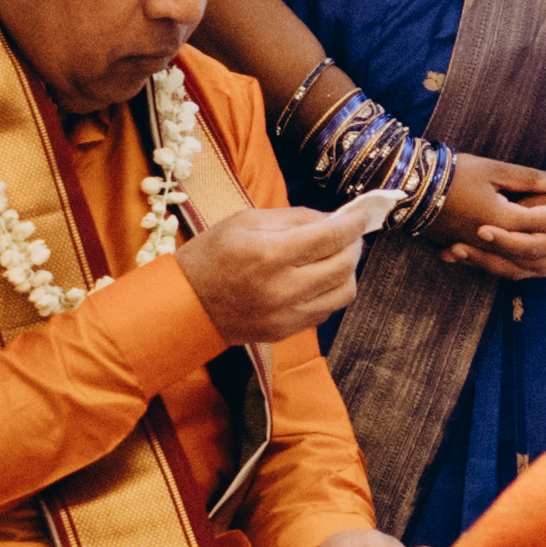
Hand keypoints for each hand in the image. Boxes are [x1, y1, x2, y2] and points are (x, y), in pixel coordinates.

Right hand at [181, 196, 377, 346]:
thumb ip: (294, 218)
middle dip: (353, 245)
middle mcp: (282, 288)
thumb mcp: (245, 221)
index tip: (364, 214)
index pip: (330, 238)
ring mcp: (285, 315)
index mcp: (269, 254)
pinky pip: (326, 310)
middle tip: (348, 234)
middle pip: (343, 266)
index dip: (353, 224)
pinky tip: (317, 278)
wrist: (181, 305)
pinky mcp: (285, 332)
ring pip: (343, 292)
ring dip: (347, 271)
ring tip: (334, 256)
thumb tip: (333, 218)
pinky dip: (330, 291)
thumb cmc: (210, 255)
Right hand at [433, 153, 545, 279]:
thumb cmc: (453, 173)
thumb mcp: (494, 169)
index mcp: (504, 219)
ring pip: (525, 268)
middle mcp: (495, 242)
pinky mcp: (473, 253)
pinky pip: (506, 270)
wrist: (410, 189)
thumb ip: (530, 179)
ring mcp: (482, 252)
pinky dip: (528, 271)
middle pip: (543, 253)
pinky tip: (541, 269)